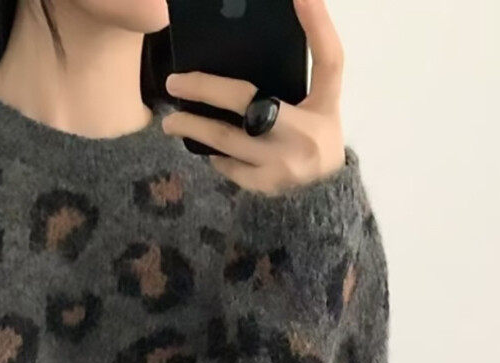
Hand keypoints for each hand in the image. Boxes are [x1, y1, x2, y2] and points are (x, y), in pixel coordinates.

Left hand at [162, 0, 344, 194]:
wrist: (323, 200)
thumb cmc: (315, 143)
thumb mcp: (318, 110)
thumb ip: (293, 84)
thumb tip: (250, 54)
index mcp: (326, 105)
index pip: (329, 59)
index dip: (317, 24)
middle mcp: (305, 133)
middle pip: (248, 101)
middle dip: (205, 89)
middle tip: (175, 83)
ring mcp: (283, 163)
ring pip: (226, 139)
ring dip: (194, 127)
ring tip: (170, 122)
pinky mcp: (266, 185)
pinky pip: (229, 165)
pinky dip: (215, 156)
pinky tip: (204, 149)